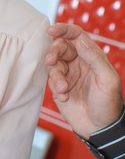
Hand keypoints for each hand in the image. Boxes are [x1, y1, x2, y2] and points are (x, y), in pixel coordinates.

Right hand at [45, 23, 122, 138]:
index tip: (51, 29)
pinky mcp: (59, 87)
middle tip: (50, 62)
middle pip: (59, 48)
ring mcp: (68, 75)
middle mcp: (79, 63)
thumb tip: (80, 40)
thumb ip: (95, 58)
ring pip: (53, 65)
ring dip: (56, 76)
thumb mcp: (108, 80)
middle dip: (52, 53)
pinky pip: (50, 80)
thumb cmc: (109, 104)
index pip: (76, 36)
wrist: (100, 128)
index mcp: (92, 57)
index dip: (64, 30)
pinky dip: (56, 88)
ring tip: (63, 89)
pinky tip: (65, 97)